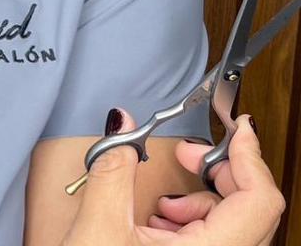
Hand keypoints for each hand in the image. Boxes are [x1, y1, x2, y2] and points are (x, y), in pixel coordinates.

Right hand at [58, 111, 284, 244]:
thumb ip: (113, 167)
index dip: (250, 157)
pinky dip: (195, 225)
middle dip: (219, 174)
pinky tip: (161, 225)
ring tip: (164, 203)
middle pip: (252, 211)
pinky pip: (219, 245)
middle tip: (187, 156)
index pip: (260, 200)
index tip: (237, 128)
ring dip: (204, 203)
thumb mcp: (98, 227)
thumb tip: (121, 123)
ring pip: (236, 229)